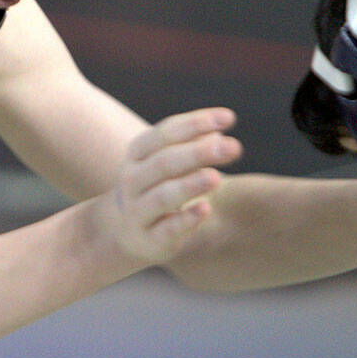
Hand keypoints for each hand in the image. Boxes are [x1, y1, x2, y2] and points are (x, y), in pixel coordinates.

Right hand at [103, 108, 241, 266]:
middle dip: (198, 153)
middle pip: (164, 162)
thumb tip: (220, 131)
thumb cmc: (156, 186)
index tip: (229, 118)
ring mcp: (138, 210)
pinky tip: (205, 209)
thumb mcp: (167, 162)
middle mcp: (133, 179)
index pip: (165, 133)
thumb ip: (192, 145)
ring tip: (216, 177)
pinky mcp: (149, 239)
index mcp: (138, 153)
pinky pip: (167, 228)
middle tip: (234, 146)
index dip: (196, 123)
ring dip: (189, 185)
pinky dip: (186, 219)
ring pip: (163, 196)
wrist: (122, 231)